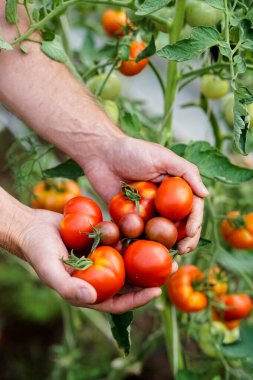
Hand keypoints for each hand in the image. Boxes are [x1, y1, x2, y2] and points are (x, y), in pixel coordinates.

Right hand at [19, 208, 174, 312]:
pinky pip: (121, 238)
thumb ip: (68, 287)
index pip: (118, 301)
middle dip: (151, 276)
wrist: (32, 227)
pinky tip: (149, 226)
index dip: (137, 299)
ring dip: (147, 253)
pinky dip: (134, 235)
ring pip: (129, 258)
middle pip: (129, 280)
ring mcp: (102, 256)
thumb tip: (92, 299)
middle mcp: (99, 276)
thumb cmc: (37, 252)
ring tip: (168, 246)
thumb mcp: (50, 271)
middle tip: (173, 267)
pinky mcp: (102, 238)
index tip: (157, 292)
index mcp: (90, 290)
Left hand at [83, 135, 208, 253]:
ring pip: (160, 233)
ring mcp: (147, 212)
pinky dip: (142, 243)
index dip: (194, 221)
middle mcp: (164, 202)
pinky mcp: (129, 218)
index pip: (192, 208)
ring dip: (166, 246)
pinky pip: (138, 234)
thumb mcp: (163, 157)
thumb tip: (206, 194)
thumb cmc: (133, 151)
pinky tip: (144, 252)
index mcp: (176, 188)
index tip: (191, 232)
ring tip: (168, 256)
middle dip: (184, 239)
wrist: (101, 155)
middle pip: (179, 224)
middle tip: (182, 251)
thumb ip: (186, 172)